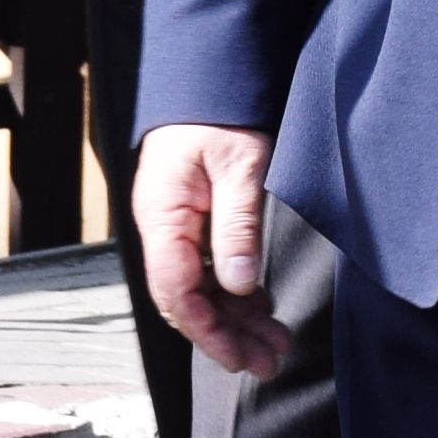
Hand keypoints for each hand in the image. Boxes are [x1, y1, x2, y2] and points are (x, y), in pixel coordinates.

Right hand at [135, 121, 291, 376]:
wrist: (212, 75)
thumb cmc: (223, 116)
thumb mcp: (240, 169)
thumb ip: (237, 229)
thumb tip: (237, 288)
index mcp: (163, 217)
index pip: (175, 291)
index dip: (207, 330)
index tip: (241, 355)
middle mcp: (163, 227)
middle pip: (187, 298)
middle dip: (226, 335)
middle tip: (269, 362)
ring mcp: (176, 224)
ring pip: (200, 287)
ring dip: (234, 319)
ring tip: (274, 344)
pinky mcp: (194, 219)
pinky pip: (208, 268)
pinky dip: (235, 293)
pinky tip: (262, 308)